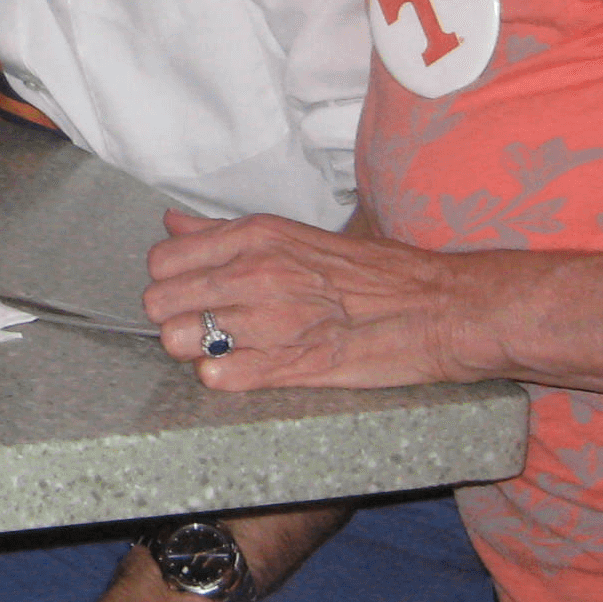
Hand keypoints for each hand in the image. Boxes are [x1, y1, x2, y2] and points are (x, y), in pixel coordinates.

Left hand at [143, 207, 481, 391]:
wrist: (441, 308)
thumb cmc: (372, 273)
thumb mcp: (293, 234)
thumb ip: (224, 233)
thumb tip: (172, 223)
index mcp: (255, 236)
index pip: (162, 260)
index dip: (171, 283)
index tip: (191, 294)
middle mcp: (256, 273)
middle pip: (161, 303)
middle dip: (175, 318)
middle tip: (203, 327)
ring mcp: (272, 320)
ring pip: (180, 340)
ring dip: (192, 350)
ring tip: (222, 351)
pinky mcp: (293, 365)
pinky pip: (219, 375)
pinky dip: (219, 378)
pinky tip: (239, 372)